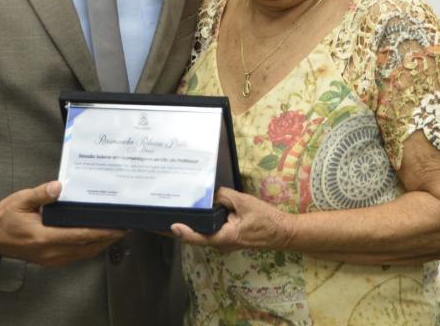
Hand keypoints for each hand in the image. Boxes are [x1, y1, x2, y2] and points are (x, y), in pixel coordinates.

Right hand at [0, 181, 125, 266]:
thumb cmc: (5, 217)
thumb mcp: (21, 200)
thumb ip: (42, 194)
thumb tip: (59, 186)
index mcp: (44, 238)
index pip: (80, 236)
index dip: (102, 232)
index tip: (118, 226)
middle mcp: (51, 252)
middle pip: (87, 247)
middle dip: (108, 237)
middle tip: (126, 224)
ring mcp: (51, 259)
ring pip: (84, 253)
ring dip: (101, 243)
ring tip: (116, 229)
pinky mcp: (51, 260)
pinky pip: (77, 255)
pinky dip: (90, 246)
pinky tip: (97, 236)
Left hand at [171, 187, 293, 253]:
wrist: (281, 232)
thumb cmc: (264, 218)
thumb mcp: (243, 202)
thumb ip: (223, 197)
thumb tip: (207, 195)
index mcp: (225, 237)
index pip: (200, 238)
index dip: (184, 232)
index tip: (171, 226)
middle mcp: (221, 244)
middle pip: (195, 237)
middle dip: (176, 229)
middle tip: (158, 217)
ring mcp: (222, 243)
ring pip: (200, 235)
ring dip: (186, 226)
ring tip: (167, 214)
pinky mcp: (225, 238)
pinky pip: (208, 232)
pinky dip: (198, 224)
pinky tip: (190, 214)